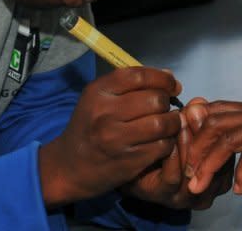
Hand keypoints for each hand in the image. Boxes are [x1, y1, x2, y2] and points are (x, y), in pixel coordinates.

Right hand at [38, 67, 182, 206]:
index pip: (139, 76)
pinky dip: (168, 142)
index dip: (162, 78)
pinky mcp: (129, 161)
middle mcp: (106, 114)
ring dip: (172, 123)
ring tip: (168, 124)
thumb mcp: (97, 98)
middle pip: (155, 99)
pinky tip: (162, 141)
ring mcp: (117, 139)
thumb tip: (167, 75)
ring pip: (163, 124)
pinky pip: (163, 146)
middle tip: (164, 108)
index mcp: (98, 92)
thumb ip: (129, 85)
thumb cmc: (88, 127)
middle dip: (166, 102)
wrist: (69, 167)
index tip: (172, 85)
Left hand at [121, 99, 233, 210]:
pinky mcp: (164, 195)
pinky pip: (172, 177)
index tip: (205, 107)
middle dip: (202, 133)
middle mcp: (207, 192)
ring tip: (180, 120)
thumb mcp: (187, 132)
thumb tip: (199, 102)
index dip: (216, 129)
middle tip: (193, 111)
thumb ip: (196, 120)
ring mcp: (186, 197)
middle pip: (213, 163)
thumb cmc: (166, 148)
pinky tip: (167, 138)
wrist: (133, 168)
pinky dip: (171, 155)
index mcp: (219, 177)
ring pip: (193, 171)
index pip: (226, 153)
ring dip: (186, 142)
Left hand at [185, 91, 241, 194]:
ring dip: (209, 164)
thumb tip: (237, 147)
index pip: (210, 112)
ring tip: (200, 185)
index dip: (193, 130)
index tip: (185, 152)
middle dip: (194, 149)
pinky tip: (240, 188)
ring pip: (225, 139)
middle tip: (187, 174)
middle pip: (211, 124)